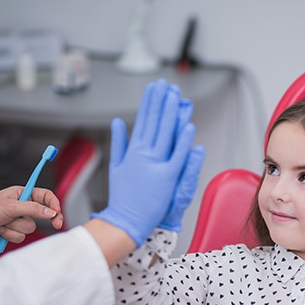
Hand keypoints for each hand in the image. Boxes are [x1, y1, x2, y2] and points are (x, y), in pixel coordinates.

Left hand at [0, 186, 62, 244]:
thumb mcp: (11, 206)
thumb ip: (32, 209)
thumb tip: (50, 212)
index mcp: (22, 194)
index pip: (44, 196)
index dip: (53, 203)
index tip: (57, 212)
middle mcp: (22, 206)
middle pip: (43, 213)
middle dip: (48, 219)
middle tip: (56, 224)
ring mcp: (18, 219)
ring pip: (30, 227)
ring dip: (16, 227)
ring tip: (3, 223)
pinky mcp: (14, 231)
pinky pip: (22, 236)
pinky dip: (11, 235)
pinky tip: (0, 230)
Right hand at [91, 79, 198, 244]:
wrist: (125, 220)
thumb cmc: (122, 196)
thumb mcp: (116, 165)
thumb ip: (119, 142)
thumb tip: (118, 121)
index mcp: (133, 150)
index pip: (143, 119)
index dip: (150, 102)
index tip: (155, 87)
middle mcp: (144, 154)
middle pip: (155, 122)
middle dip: (161, 101)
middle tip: (167, 84)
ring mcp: (156, 164)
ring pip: (166, 133)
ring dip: (172, 113)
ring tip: (176, 96)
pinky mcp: (167, 177)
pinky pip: (178, 155)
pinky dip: (183, 141)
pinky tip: (188, 126)